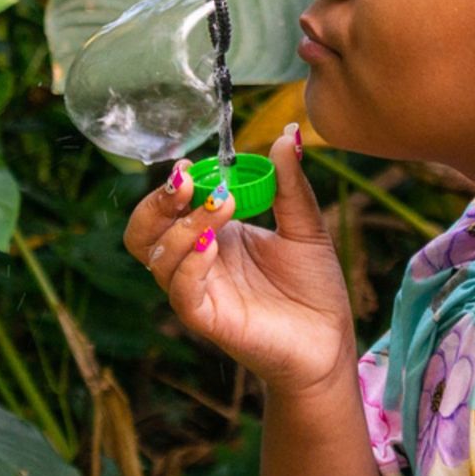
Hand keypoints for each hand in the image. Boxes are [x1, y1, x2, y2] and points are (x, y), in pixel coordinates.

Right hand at [124, 125, 356, 397]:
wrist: (330, 341)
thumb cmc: (314, 288)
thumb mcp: (305, 226)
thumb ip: (290, 184)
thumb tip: (286, 134)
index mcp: (212, 236)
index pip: (168, 208)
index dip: (171, 185)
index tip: (190, 164)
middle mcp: (197, 263)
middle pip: (144, 233)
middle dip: (156, 203)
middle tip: (187, 182)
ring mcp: (200, 292)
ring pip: (158, 259)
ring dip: (183, 226)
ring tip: (223, 204)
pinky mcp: (210, 321)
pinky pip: (181, 292)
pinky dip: (190, 264)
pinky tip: (213, 246)